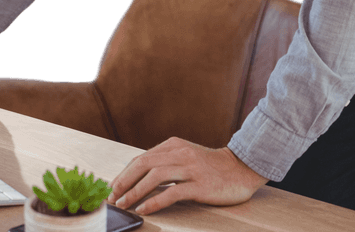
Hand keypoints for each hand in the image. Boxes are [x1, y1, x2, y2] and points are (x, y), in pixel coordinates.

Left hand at [107, 138, 267, 214]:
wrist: (242, 169)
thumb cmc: (211, 167)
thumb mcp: (185, 156)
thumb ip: (165, 162)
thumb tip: (138, 177)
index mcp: (173, 145)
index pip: (141, 158)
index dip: (124, 173)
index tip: (112, 187)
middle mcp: (179, 153)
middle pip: (143, 164)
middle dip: (124, 181)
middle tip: (112, 196)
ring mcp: (190, 168)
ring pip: (154, 177)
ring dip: (135, 192)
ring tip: (123, 204)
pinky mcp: (200, 185)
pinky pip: (172, 192)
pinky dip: (155, 201)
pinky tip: (144, 209)